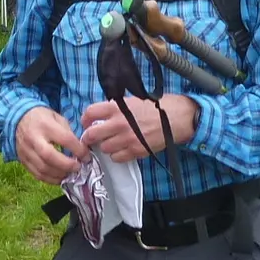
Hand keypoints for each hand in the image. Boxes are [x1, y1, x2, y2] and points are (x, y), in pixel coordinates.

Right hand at [17, 107, 86, 182]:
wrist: (19, 119)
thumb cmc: (42, 118)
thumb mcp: (57, 118)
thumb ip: (68, 133)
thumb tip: (81, 150)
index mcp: (45, 125)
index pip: (65, 139)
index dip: (78, 150)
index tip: (87, 156)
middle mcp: (33, 139)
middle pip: (50, 157)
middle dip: (67, 165)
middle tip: (78, 167)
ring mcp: (26, 151)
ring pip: (43, 169)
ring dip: (60, 174)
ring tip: (70, 174)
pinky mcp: (23, 160)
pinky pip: (37, 174)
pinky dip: (50, 179)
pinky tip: (59, 177)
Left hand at [79, 94, 199, 162]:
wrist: (175, 118)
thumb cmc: (155, 107)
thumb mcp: (132, 101)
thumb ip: (115, 108)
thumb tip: (99, 116)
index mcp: (117, 107)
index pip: (89, 113)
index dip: (84, 119)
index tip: (86, 123)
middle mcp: (119, 123)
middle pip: (91, 135)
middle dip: (88, 138)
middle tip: (90, 138)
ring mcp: (127, 139)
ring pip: (104, 148)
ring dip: (105, 146)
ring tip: (111, 142)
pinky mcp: (135, 151)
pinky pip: (116, 158)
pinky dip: (116, 155)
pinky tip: (122, 149)